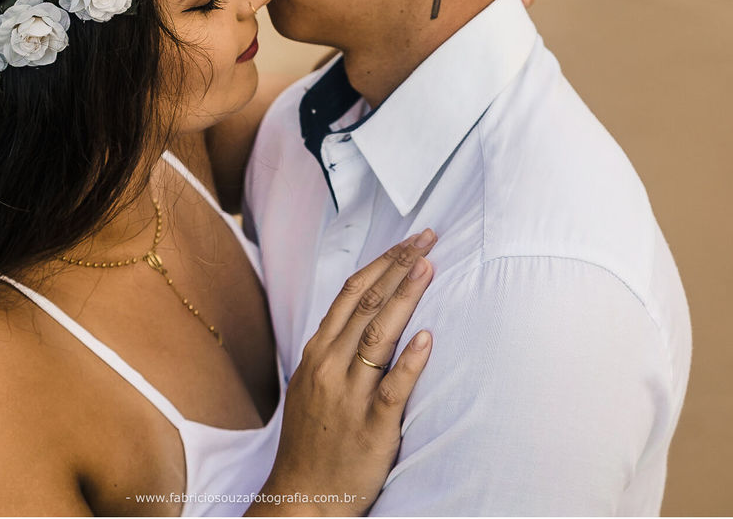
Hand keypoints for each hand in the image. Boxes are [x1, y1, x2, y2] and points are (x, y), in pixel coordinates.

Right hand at [252, 230, 436, 515]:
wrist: (303, 496)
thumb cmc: (313, 439)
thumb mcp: (313, 383)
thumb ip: (335, 348)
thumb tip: (364, 312)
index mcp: (317, 353)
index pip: (351, 294)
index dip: (382, 264)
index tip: (408, 241)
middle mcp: (330, 367)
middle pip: (367, 305)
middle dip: (398, 267)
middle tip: (427, 238)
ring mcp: (349, 395)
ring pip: (378, 336)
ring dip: (405, 297)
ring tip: (429, 267)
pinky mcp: (371, 426)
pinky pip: (392, 388)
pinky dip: (410, 361)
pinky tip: (428, 337)